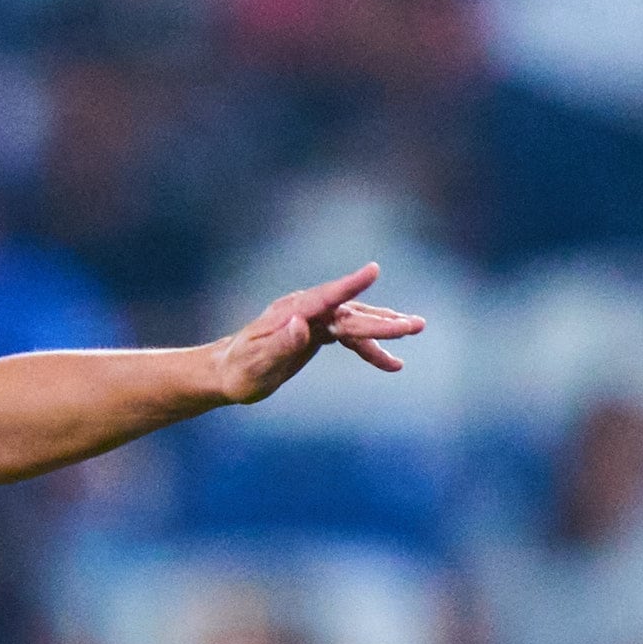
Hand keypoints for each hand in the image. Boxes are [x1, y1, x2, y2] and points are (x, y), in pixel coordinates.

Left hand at [214, 263, 423, 405]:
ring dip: (384, 328)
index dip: (350, 285)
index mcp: (291, 312)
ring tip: (416, 330)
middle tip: (415, 326)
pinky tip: (391, 363)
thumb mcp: (256, 364)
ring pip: (355, 322)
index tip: (373, 270)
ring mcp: (314, 319)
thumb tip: (301, 325)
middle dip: (382, 321)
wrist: (226, 373)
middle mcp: (306, 310)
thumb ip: (279, 345)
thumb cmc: (238, 370)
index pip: (325, 297)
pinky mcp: (318, 332)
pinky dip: (370, 348)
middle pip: (349, 313)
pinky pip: (350, 337)